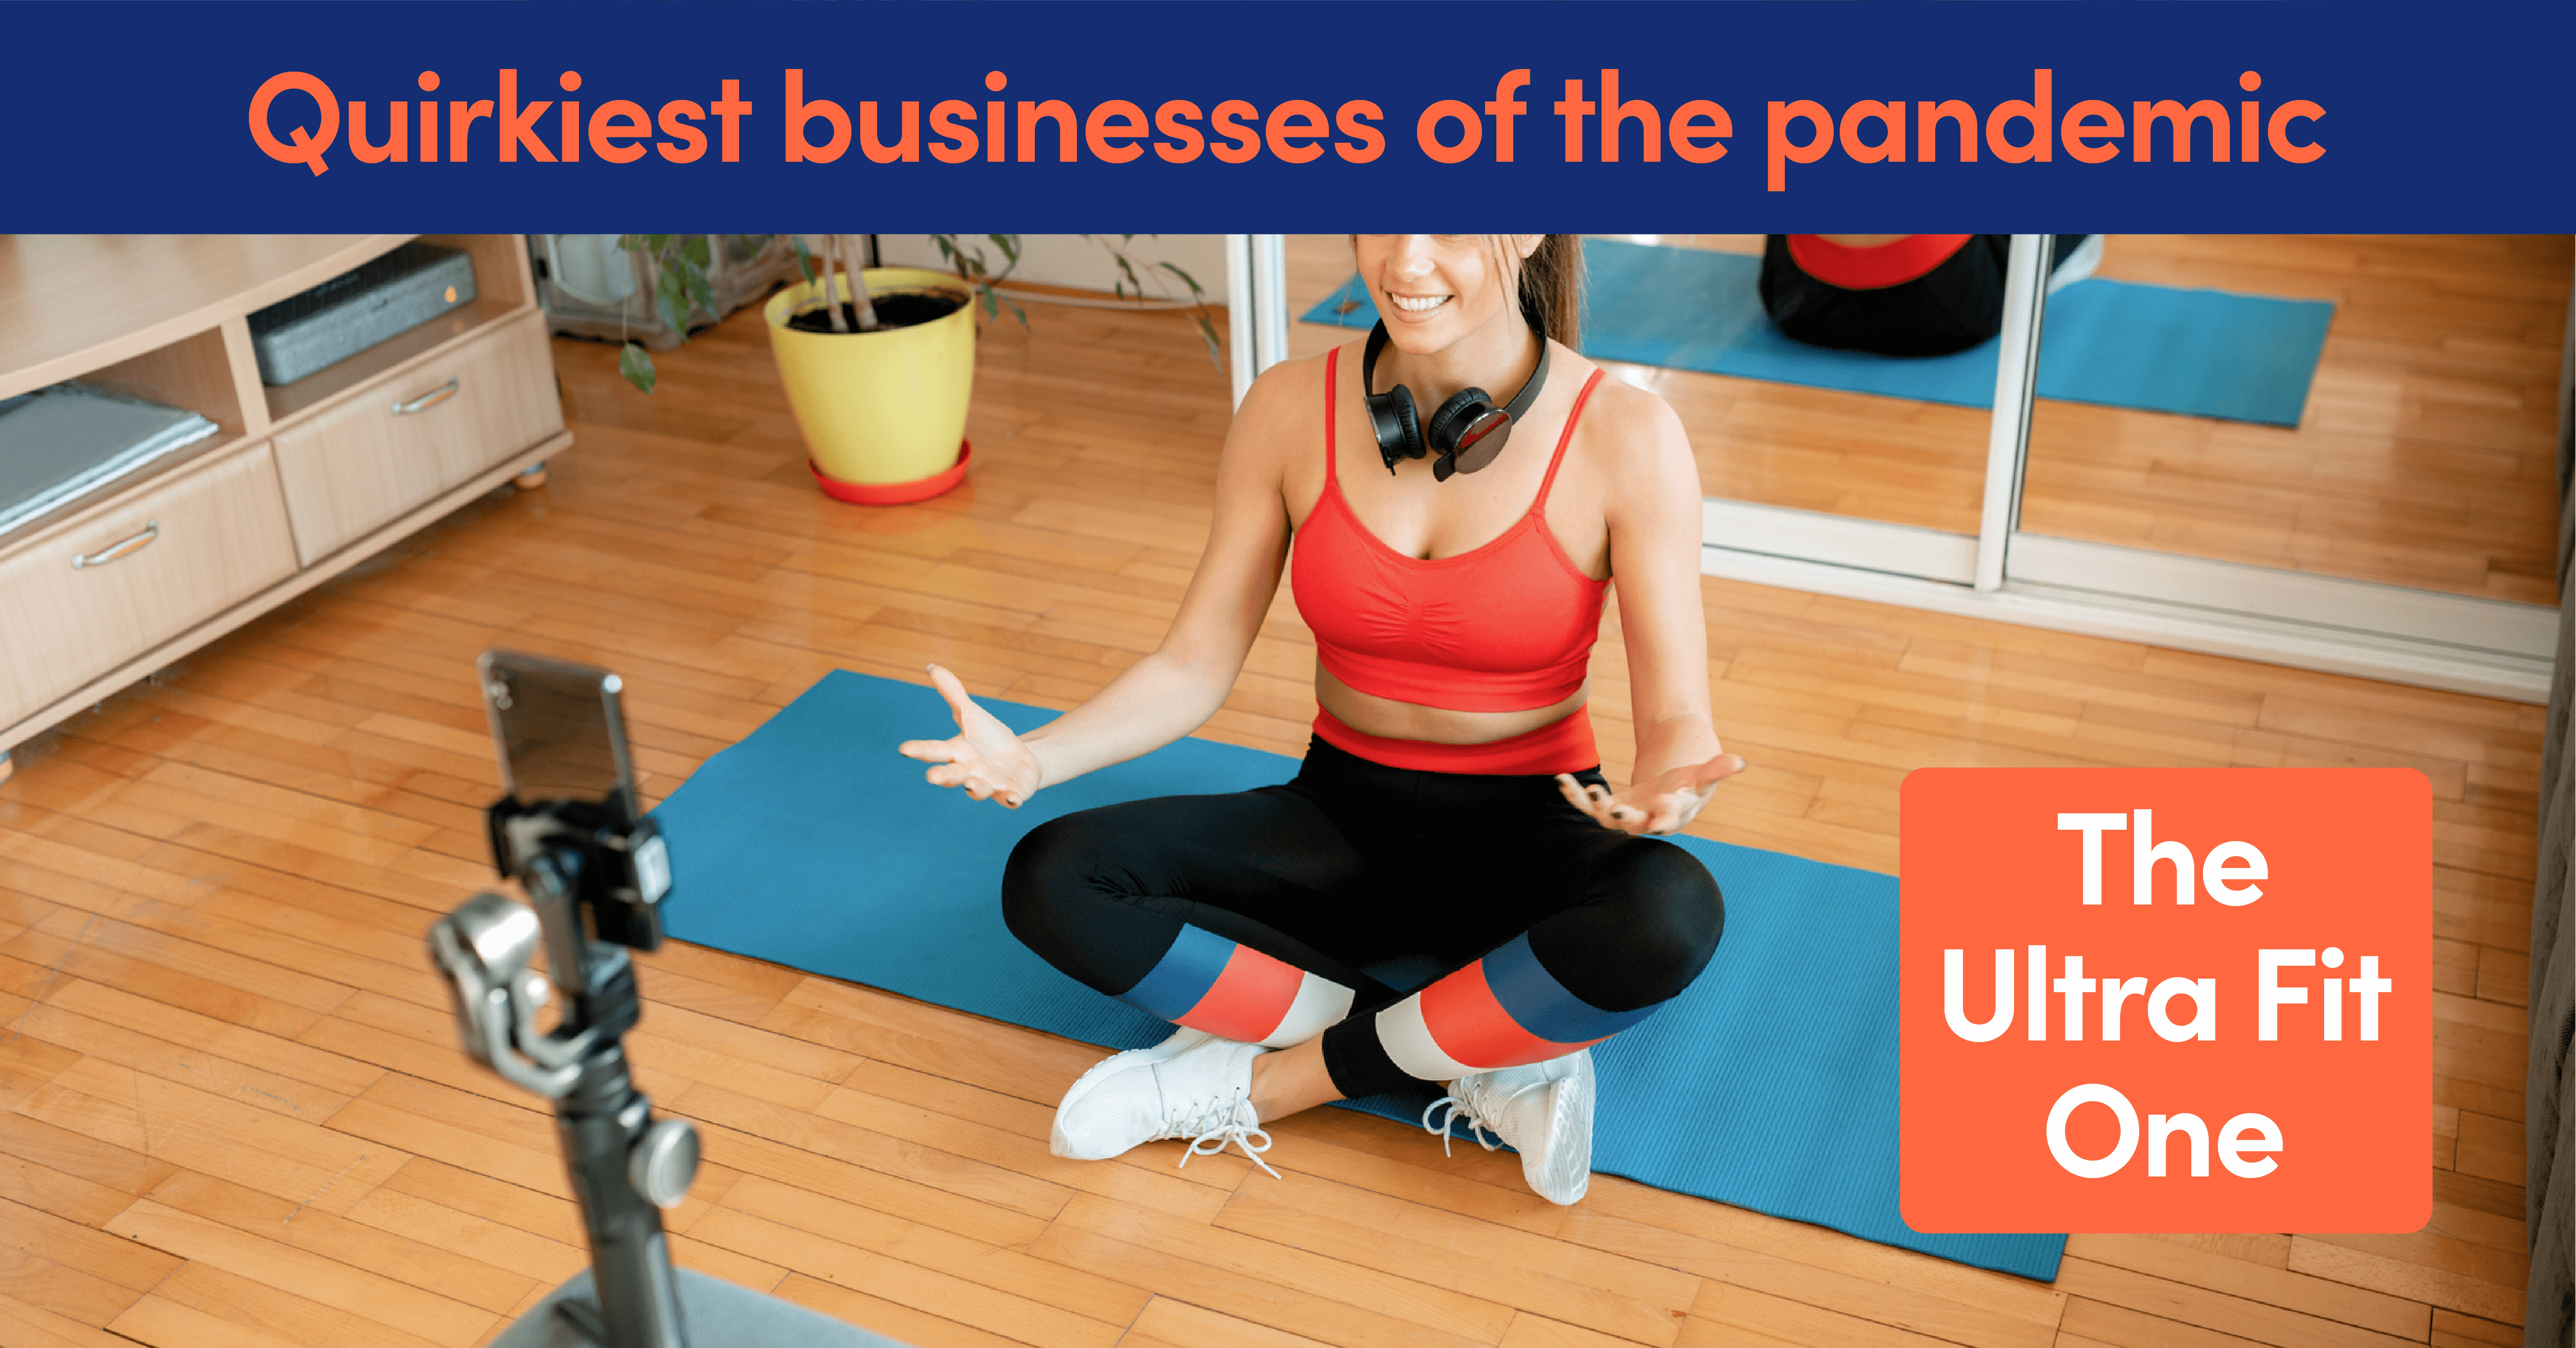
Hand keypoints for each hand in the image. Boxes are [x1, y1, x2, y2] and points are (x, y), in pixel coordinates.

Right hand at [896, 664, 1043, 806]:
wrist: (1020, 759)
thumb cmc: (990, 738)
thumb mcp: (972, 714)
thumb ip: (953, 694)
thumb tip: (932, 667)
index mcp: (956, 753)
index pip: (934, 750)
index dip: (919, 750)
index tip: (904, 748)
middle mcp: (968, 772)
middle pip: (952, 775)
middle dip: (943, 776)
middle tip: (932, 777)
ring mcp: (989, 784)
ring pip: (978, 789)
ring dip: (974, 788)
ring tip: (971, 784)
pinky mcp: (1010, 793)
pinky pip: (1010, 798)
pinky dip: (1011, 799)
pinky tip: (1014, 798)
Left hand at [1556, 751, 1745, 835]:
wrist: (1667, 796)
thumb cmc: (1687, 787)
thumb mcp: (1702, 776)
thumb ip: (1717, 770)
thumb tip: (1740, 762)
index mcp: (1670, 815)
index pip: (1669, 820)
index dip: (1665, 820)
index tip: (1661, 819)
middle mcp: (1645, 820)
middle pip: (1634, 823)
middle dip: (1625, 817)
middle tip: (1616, 811)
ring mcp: (1623, 816)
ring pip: (1604, 815)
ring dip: (1591, 804)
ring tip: (1583, 788)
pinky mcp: (1607, 809)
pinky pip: (1586, 805)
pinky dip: (1573, 793)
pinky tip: (1560, 779)